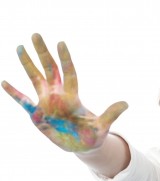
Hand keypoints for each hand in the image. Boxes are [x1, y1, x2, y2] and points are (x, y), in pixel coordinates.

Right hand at [1, 33, 127, 151]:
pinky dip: (14, 93)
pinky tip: (5, 82)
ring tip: (20, 47)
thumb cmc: (93, 135)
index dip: (65, 59)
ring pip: (35, 79)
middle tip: (36, 34)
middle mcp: (58, 96)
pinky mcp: (37, 114)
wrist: (82, 146)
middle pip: (49, 69)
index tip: (61, 43)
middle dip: (42, 52)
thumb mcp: (102, 126)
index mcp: (73, 97)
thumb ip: (111, 114)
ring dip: (28, 64)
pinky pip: (23, 101)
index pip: (68, 73)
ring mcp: (46, 103)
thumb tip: (126, 103)